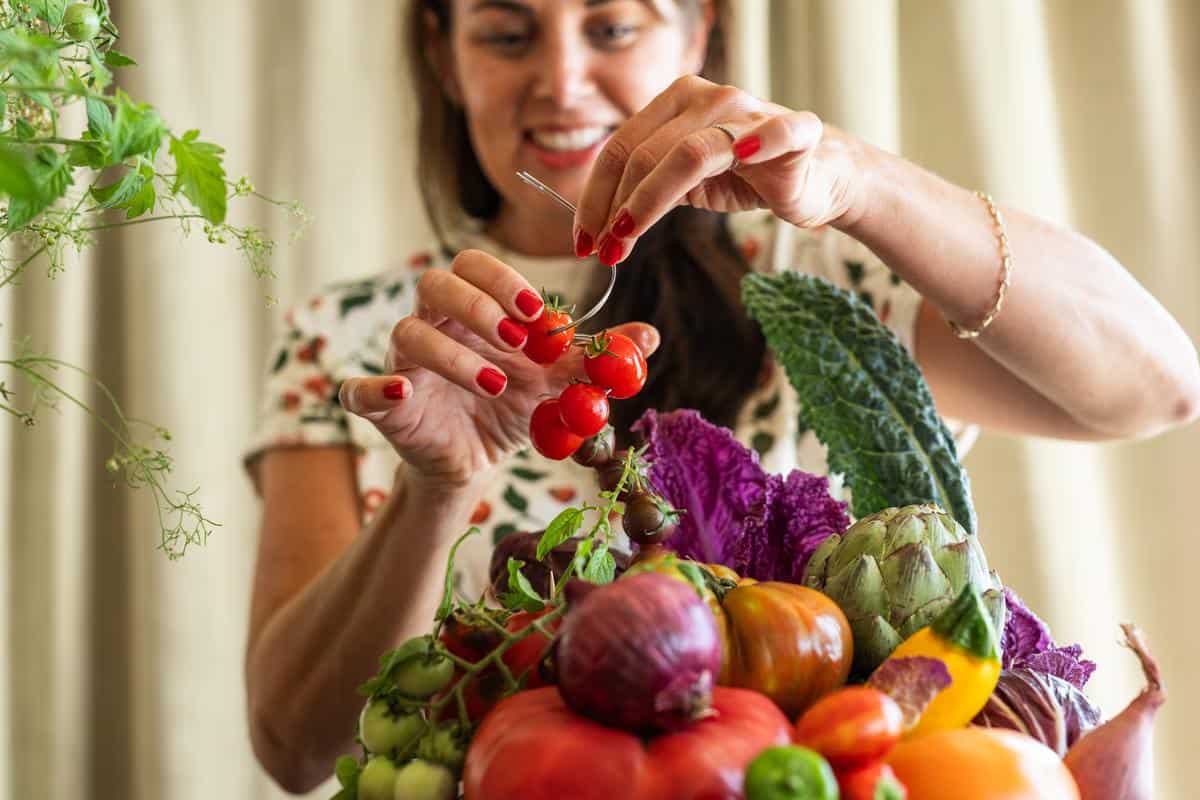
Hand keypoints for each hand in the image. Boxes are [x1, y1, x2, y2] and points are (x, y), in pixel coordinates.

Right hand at [337, 250, 659, 488]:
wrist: (475, 462)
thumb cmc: (511, 407)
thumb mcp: (556, 385)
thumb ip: (594, 359)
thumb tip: (651, 336)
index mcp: (473, 310)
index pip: (473, 266)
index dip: (501, 280)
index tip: (536, 312)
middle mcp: (434, 325)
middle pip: (435, 284)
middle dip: (477, 306)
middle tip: (517, 339)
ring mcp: (404, 363)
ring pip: (408, 333)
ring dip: (452, 356)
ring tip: (495, 385)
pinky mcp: (382, 405)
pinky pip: (360, 390)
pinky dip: (375, 389)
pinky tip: (402, 394)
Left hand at [573, 75, 864, 264]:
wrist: (814, 175)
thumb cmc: (746, 176)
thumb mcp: (686, 183)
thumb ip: (647, 190)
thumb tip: (599, 225)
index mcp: (676, 102)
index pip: (620, 148)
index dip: (594, 196)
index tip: (583, 241)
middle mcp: (708, 98)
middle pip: (644, 153)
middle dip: (615, 208)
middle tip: (603, 253)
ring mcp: (750, 111)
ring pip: (687, 152)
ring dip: (648, 201)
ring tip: (627, 239)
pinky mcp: (795, 130)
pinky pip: (775, 133)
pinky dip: (759, 141)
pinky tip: (743, 157)